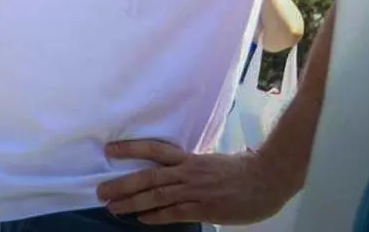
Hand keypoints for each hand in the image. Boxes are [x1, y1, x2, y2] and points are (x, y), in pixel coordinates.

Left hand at [96, 140, 294, 224]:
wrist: (268, 178)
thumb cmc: (242, 170)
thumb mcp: (212, 162)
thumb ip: (191, 165)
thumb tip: (175, 166)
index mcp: (189, 158)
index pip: (154, 149)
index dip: (131, 149)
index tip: (109, 149)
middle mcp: (188, 172)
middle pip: (148, 176)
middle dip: (122, 184)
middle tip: (100, 191)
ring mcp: (195, 190)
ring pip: (157, 195)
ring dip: (132, 203)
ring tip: (113, 208)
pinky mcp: (205, 208)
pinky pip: (176, 212)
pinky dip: (157, 216)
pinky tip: (142, 219)